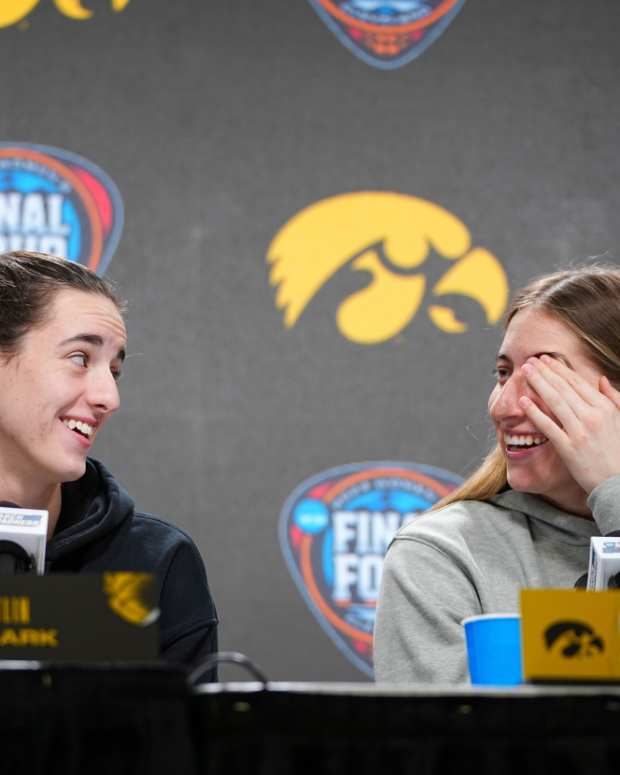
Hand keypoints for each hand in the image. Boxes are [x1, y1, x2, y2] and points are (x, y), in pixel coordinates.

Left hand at [519, 355, 619, 493]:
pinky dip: (535, 412)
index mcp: (605, 407)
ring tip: (524, 372)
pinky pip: (548, 426)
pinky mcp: (568, 448)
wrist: (617, 483)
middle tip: (529, 361)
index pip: (577, 383)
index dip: (559, 369)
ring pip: (555, 402)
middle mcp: (593, 417)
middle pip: (563, 388)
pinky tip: (523, 401)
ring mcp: (580, 432)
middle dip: (544, 372)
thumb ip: (613, 398)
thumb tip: (601, 379)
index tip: (545, 360)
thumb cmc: (619, 451)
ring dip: (538, 384)